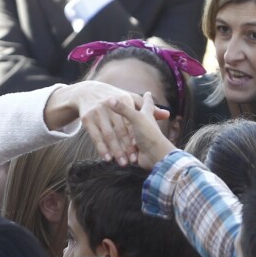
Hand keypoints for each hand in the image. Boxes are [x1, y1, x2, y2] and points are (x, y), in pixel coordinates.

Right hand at [45, 82, 168, 165]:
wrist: (88, 94)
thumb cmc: (117, 102)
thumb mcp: (134, 107)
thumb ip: (150, 110)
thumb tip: (168, 114)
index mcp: (127, 100)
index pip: (135, 119)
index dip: (138, 132)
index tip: (142, 144)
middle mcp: (113, 106)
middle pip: (122, 130)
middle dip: (127, 146)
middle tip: (134, 157)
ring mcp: (99, 112)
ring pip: (110, 135)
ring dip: (116, 150)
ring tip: (123, 162)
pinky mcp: (89, 120)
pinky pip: (96, 137)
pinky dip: (102, 149)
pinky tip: (107, 158)